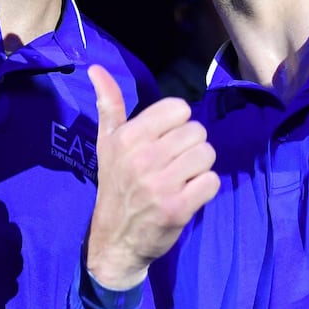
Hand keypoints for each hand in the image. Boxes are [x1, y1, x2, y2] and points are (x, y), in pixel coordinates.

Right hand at [84, 64, 218, 289]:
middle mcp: (143, 157)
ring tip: (182, 179)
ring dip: (200, 168)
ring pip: (207, 154)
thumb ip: (108, 104)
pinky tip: (188, 195)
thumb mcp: (107, 144)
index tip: (165, 141)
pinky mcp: (178, 208)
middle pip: (197, 131)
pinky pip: (212, 182)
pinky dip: (205, 189)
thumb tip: (96, 68)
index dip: (178, 124)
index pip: (178, 108)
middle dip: (191, 148)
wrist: (115, 240)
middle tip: (174, 164)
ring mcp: (161, 184)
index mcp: (128, 137)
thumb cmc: (115, 185)